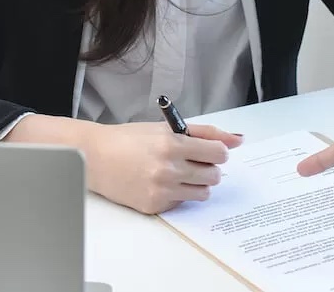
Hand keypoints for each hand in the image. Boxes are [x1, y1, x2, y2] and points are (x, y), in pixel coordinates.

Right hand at [84, 122, 242, 214]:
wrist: (95, 157)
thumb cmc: (129, 139)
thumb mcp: (166, 128)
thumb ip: (205, 132)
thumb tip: (237, 139)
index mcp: (172, 144)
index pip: (218, 153)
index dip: (217, 152)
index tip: (210, 151)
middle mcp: (168, 168)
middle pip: (214, 175)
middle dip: (208, 168)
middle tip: (193, 161)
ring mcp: (161, 190)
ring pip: (203, 193)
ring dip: (197, 183)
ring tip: (179, 173)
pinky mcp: (154, 206)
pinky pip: (183, 203)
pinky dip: (178, 194)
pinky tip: (162, 183)